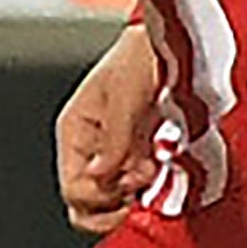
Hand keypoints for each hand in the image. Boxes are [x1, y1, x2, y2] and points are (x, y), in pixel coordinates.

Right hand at [54, 17, 163, 233]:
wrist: (172, 42)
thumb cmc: (141, 57)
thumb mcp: (124, 96)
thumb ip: (113, 141)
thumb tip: (101, 177)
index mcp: (74, 131)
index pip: (73, 190)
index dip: (102, 196)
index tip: (130, 186)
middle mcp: (90, 148)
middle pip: (86, 205)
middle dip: (114, 205)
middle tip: (140, 190)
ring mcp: (115, 154)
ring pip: (112, 202)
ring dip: (134, 197)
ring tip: (154, 174)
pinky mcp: (139, 156)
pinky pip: (136, 189)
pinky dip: (151, 188)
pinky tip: (163, 168)